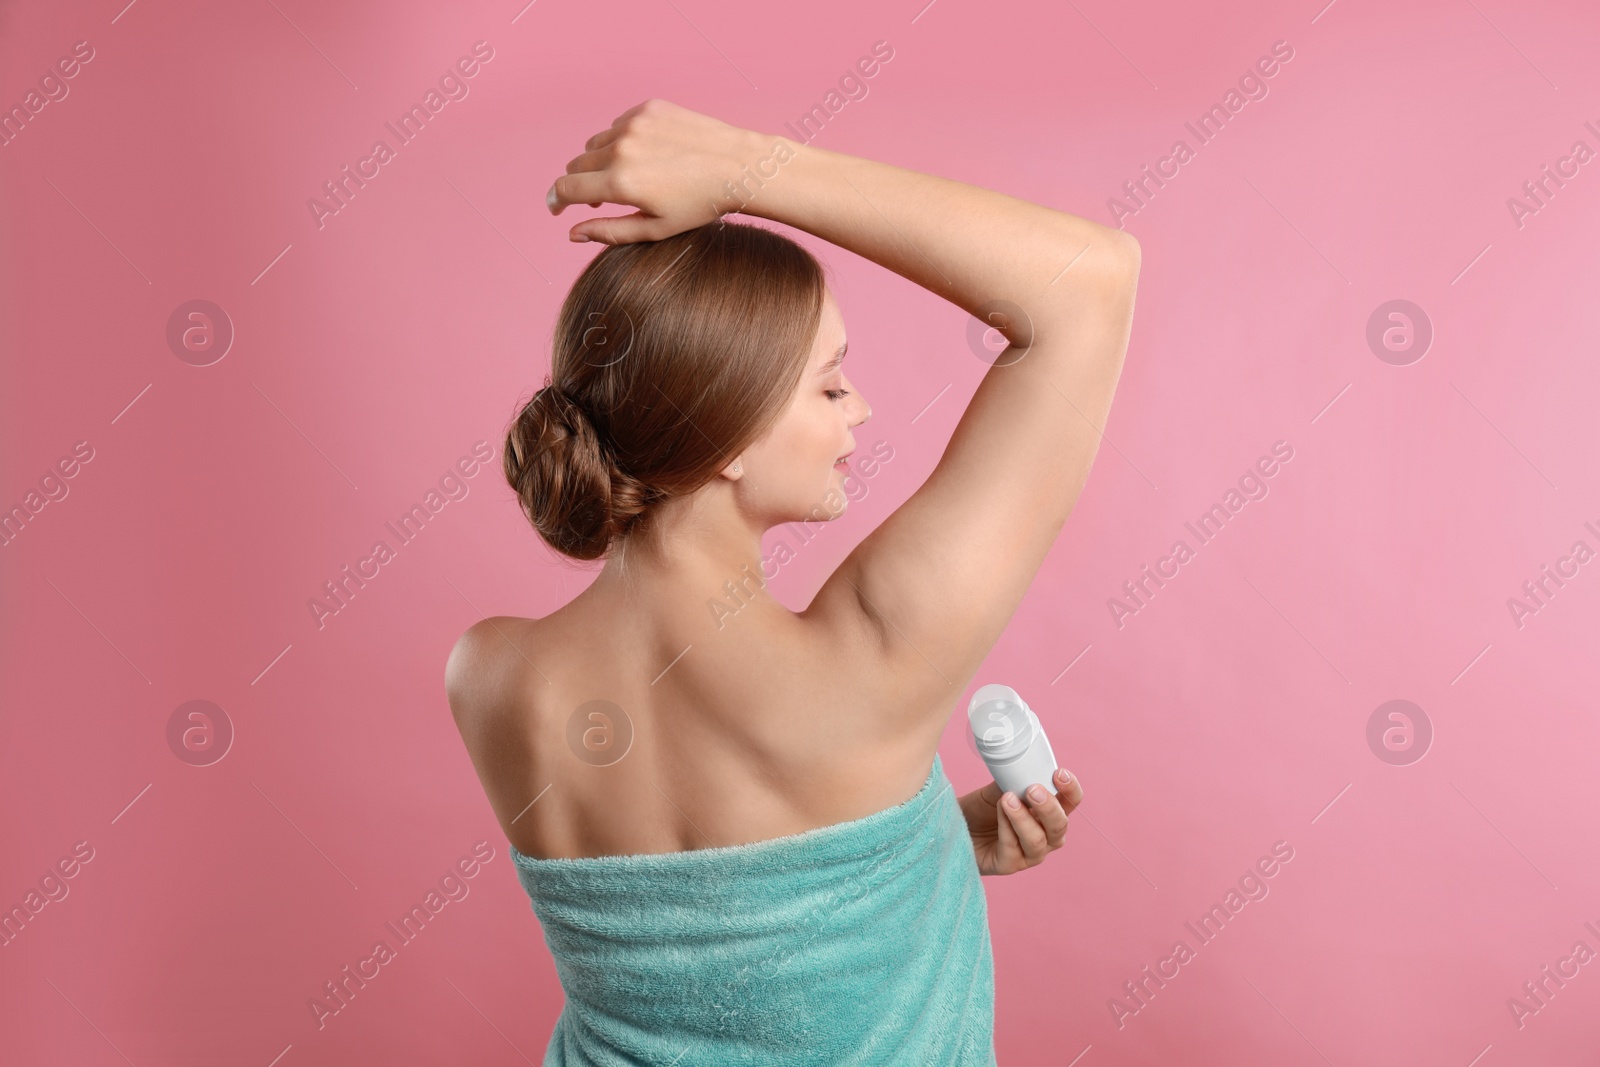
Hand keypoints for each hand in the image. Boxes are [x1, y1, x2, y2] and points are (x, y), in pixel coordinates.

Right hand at [547, 98, 764, 245]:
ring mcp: (634, 124)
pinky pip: (619, 124)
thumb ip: (608, 231)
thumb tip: (573, 233)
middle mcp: (621, 149)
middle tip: (602, 197)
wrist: (740, 167)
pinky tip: (649, 154)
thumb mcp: (654, 229)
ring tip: (629, 176)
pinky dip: (623, 140)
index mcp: (620, 183)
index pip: (565, 187)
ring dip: (602, 160)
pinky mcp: (648, 108)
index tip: (557, 208)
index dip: (556, 200)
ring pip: (596, 143)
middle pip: (577, 164)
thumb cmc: (699, 205)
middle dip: (582, 183)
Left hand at [958, 769, 1079, 875]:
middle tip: (1033, 790)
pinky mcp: (1008, 866)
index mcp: (1048, 813)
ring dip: (1024, 818)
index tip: (1059, 774)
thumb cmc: (980, 809)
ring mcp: (1028, 854)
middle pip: (1060, 825)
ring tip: (1008, 799)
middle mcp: (1045, 836)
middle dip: (1049, 807)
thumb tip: (1024, 766)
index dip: (1070, 789)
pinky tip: (999, 812)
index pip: (1070, 802)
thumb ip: (1015, 780)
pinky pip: (1012, 849)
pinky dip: (1006, 828)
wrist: (953, 826)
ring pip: (1038, 841)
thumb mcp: (998, 789)